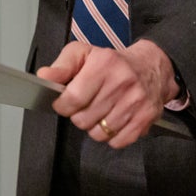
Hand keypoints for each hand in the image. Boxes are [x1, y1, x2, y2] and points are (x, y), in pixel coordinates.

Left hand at [37, 39, 178, 148]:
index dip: (63, 105)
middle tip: (87, 104)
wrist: (151, 67)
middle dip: (79, 115)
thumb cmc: (111, 62)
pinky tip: (114, 120)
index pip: (73, 98)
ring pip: (99, 134)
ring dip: (95, 127)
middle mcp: (122, 82)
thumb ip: (61, 66)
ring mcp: (135, 102)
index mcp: (104, 64)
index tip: (65, 102)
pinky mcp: (145, 118)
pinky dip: (112, 136)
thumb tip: (44, 77)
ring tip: (101, 111)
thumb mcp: (83, 54)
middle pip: (83, 120)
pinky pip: (117, 142)